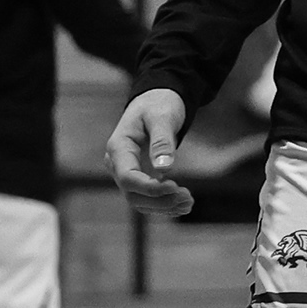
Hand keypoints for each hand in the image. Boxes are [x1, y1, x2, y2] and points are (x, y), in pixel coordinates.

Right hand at [105, 89, 193, 217]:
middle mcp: (117, 163)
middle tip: (188, 197)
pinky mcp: (139, 177)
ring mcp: (126, 172)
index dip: (150, 188)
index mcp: (119, 147)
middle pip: (132, 194)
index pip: (128, 178)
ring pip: (139, 201)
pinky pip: (147, 198)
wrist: (156, 101)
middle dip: (160, 200)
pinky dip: (164, 205)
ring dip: (163, 206)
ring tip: (189, 202)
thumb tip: (164, 169)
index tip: (175, 187)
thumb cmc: (158, 104)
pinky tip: (184, 205)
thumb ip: (162, 141)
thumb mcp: (162, 116)